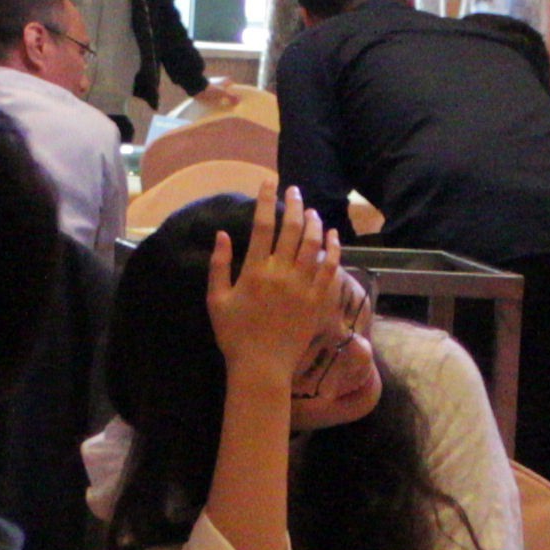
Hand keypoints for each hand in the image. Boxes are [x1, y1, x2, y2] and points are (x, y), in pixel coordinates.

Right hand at [207, 190, 347, 385]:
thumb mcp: (216, 300)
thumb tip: (222, 234)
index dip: (265, 201)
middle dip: (294, 204)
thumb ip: (219, 266)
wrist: (261, 367)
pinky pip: (329, 268)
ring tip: (311, 210)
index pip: (262, 226)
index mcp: (254, 271)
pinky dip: (333, 248)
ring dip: (314, 222)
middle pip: (291, 229)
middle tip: (295, 191)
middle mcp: (280, 274)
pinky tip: (333, 235)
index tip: (268, 182)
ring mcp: (302, 287)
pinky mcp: (317, 300)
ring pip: (313, 244)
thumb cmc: (234, 335)